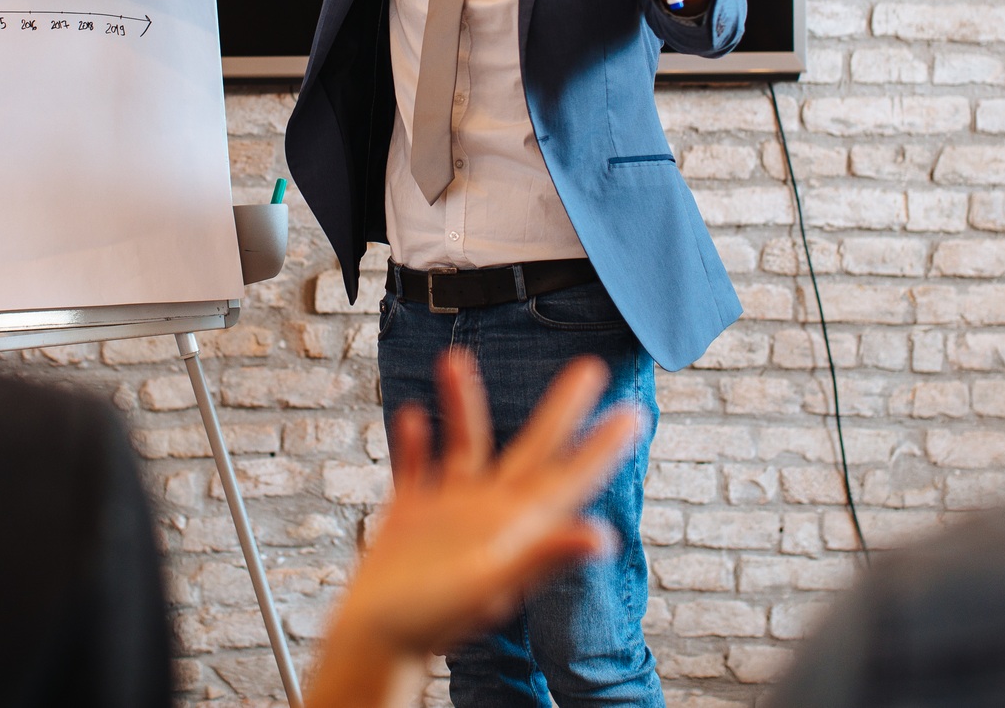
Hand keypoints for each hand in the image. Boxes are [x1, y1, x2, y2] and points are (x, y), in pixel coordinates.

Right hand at [305, 352, 642, 707]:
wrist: (372, 643)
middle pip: (533, 448)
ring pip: (465, 444)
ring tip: (454, 361)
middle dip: (561, 409)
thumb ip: (542, 557)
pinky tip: (413, 414)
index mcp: (516, 526)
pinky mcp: (409, 516)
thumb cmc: (430, 622)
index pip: (571, 477)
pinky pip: (414, 467)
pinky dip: (413, 440)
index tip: (632, 413)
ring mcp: (448, 511)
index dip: (602, 446)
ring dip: (463, 403)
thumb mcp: (490, 584)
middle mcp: (487, 512)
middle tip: (590, 369)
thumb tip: (601, 538)